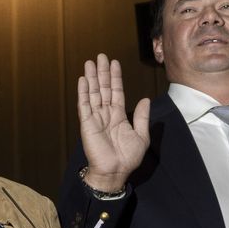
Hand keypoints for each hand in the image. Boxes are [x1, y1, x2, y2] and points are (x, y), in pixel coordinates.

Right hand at [78, 54, 149, 191]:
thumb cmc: (128, 158)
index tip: (114, 63)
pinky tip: (83, 80)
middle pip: (104, 88)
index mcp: (119, 116)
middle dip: (102, 72)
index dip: (115, 77)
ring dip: (92, 78)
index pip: (116, 92)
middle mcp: (106, 114)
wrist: (115, 171)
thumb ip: (142, 117)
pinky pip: (84, 105)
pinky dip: (83, 92)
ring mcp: (95, 118)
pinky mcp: (86, 124)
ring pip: (93, 93)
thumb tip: (145, 99)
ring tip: (90, 63)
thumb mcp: (141, 135)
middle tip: (100, 56)